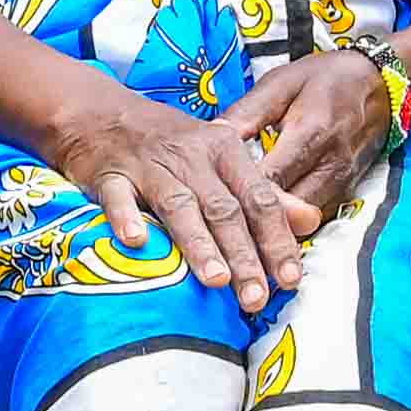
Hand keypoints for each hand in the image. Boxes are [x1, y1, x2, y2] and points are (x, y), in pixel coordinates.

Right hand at [40, 72, 311, 304]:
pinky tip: (136, 242)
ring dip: (198, 244)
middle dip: (243, 255)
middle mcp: (191, 157)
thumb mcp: (221, 157)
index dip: (277, 239)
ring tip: (216, 280)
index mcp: (225, 151)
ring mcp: (149, 165)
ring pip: (179, 206)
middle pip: (223, 209)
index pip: (258, 199)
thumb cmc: (170, 143)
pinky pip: (118, 197)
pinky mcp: (109, 174)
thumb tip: (310, 221)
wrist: (100, 112)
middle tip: (256, 297)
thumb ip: (265, 193)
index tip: (291, 278)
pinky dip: (125, 218)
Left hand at [229, 47, 397, 214]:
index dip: (240, 193)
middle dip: (254, 219)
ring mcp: (342, 183)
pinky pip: (314, 219)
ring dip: (272, 227)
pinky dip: (290, 224)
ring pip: (302, 221)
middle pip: (287, 209)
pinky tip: (266, 223)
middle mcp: (331, 164)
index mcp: (312, 132)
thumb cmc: (321, 80)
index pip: (271, 178)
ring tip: (240, 228)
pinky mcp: (346, 194)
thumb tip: (209, 137)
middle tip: (222, 222)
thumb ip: (246, 113)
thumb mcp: (280, 83)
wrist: (377, 85)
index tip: (214, 200)